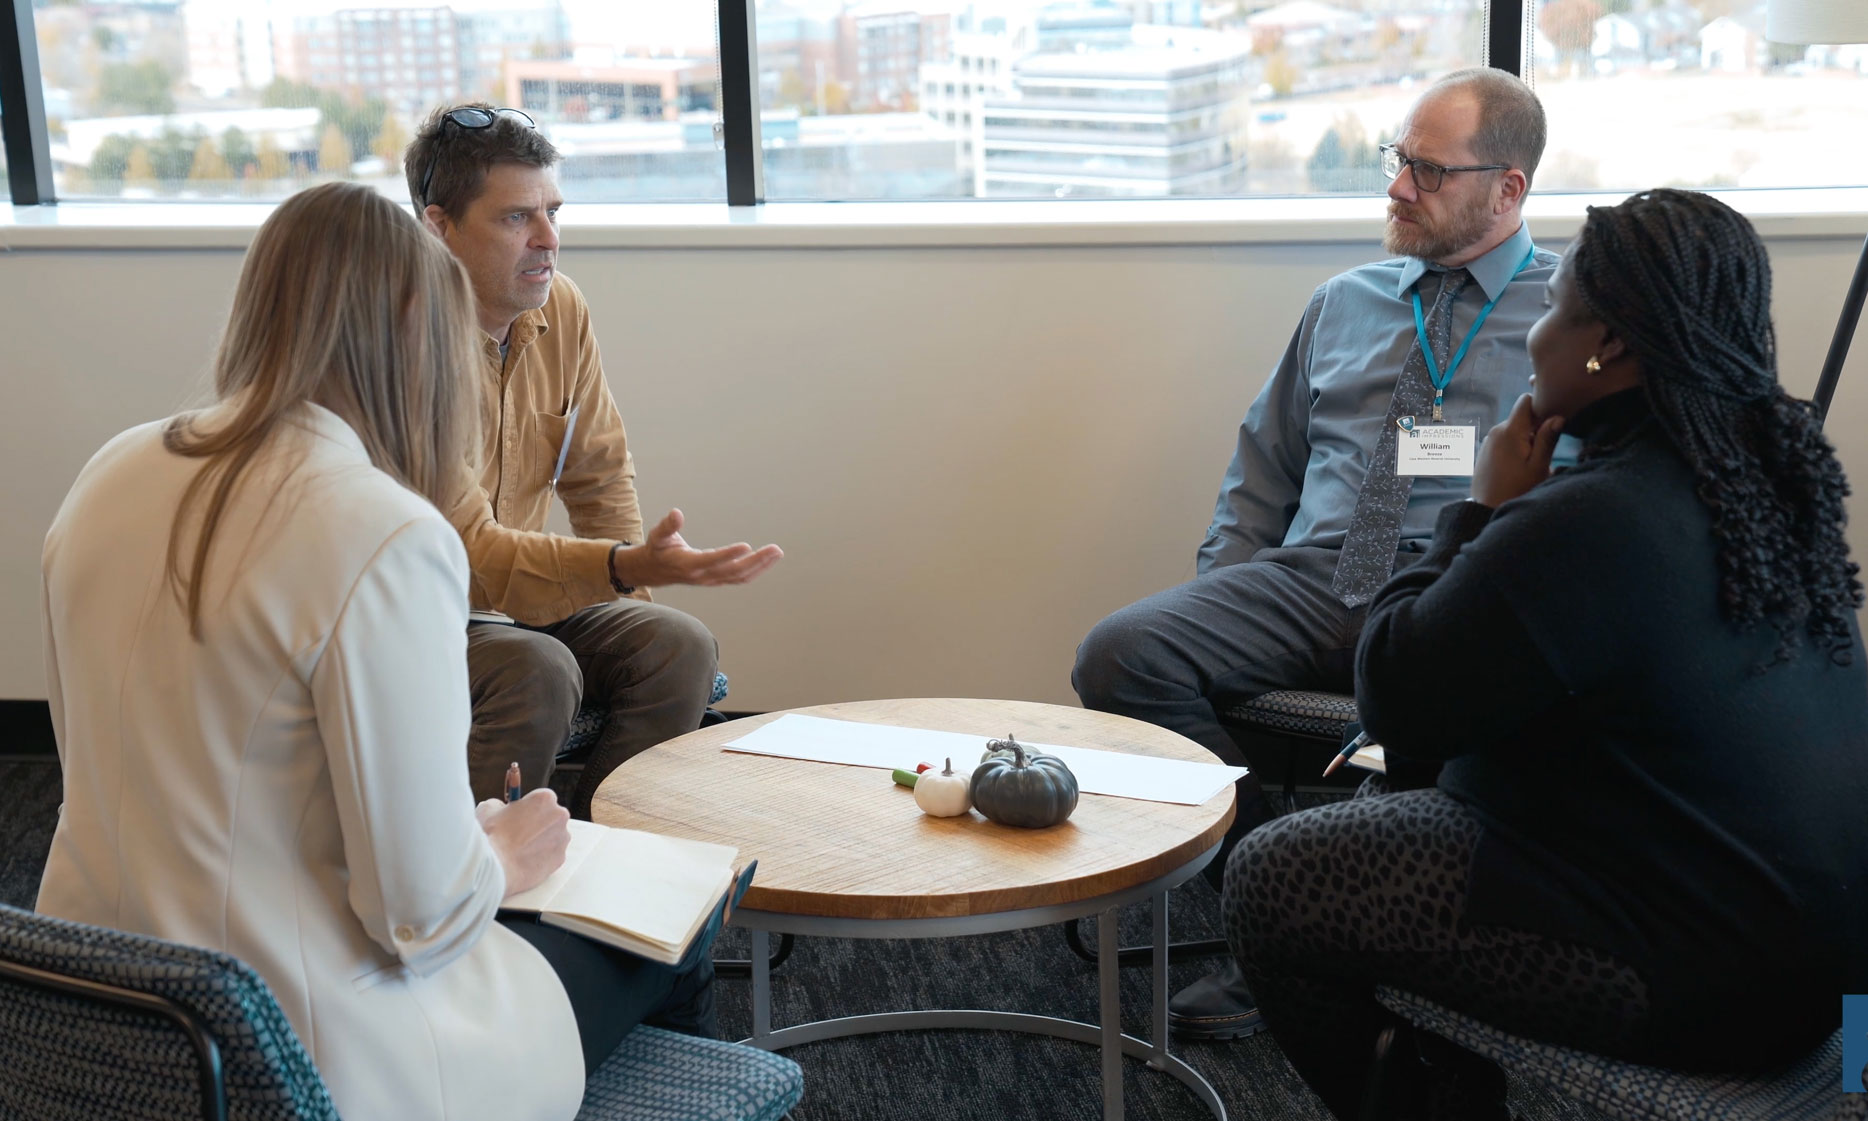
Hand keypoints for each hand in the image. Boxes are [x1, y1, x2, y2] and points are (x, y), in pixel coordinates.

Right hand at [479, 789, 570, 897]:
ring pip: (553, 836)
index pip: (541, 798)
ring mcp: (562, 838)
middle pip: (550, 816)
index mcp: (545, 798)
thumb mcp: (488, 809)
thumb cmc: (492, 835)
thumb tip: (501, 808)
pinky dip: (541, 857)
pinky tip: (525, 860)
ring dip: (541, 840)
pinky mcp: (561, 858)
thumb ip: (500, 804)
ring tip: (520, 849)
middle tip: (520, 832)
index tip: (521, 814)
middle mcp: (560, 815)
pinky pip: (552, 855)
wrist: (497, 867)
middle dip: (538, 822)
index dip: (529, 807)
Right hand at [613, 508, 783, 589]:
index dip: (729, 555)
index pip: (712, 561)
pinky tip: (767, 560)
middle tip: (775, 549)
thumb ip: (668, 526)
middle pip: (733, 571)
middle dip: (756, 561)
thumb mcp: (657, 536)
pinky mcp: (717, 579)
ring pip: (740, 576)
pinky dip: (755, 570)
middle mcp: (703, 576)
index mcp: (688, 565)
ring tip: (776, 552)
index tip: (747, 546)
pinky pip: (739, 578)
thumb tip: (676, 513)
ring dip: (760, 566)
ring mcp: (712, 580)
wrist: (655, 571)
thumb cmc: (658, 549)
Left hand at [1472, 394, 1563, 507]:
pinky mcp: (1485, 451)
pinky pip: (1504, 440)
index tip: (1550, 422)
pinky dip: (1515, 447)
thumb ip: (1547, 439)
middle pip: (1521, 416)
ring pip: (1514, 429)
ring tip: (1530, 462)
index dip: (1540, 406)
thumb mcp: (1538, 466)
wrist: (1486, 509)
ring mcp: (1489, 441)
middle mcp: (1496, 431)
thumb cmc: (1516, 489)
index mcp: (1510, 430)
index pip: (1525, 401)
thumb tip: (1558, 417)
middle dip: (1535, 427)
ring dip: (1525, 439)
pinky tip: (1518, 466)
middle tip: (1543, 450)